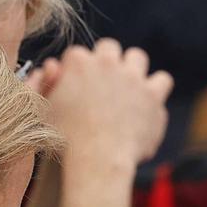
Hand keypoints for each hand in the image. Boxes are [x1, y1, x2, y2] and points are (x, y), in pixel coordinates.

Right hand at [41, 39, 171, 165]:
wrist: (97, 159)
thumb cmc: (64, 139)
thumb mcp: (43, 110)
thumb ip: (44, 83)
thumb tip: (53, 65)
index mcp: (78, 62)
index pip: (79, 54)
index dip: (78, 71)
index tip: (78, 86)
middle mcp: (107, 63)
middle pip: (109, 48)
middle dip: (107, 62)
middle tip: (104, 84)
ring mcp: (132, 77)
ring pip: (137, 57)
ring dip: (133, 69)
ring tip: (128, 88)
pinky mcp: (153, 94)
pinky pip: (162, 79)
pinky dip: (157, 88)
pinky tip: (150, 100)